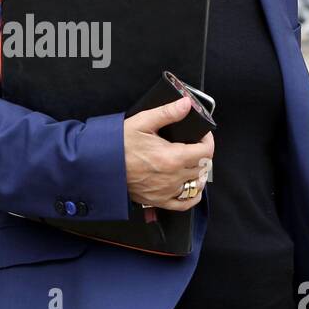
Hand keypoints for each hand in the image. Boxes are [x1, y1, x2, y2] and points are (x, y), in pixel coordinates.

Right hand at [123, 96, 214, 211]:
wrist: (100, 165)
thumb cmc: (119, 144)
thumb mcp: (142, 122)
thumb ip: (167, 113)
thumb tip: (186, 104)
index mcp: (172, 157)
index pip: (205, 152)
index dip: (208, 141)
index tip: (202, 135)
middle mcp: (172, 177)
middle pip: (202, 167)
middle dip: (202, 154)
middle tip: (193, 145)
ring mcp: (166, 191)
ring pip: (196, 185)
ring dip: (198, 173)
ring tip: (191, 163)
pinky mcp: (158, 200)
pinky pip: (184, 204)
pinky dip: (192, 196)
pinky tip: (191, 187)